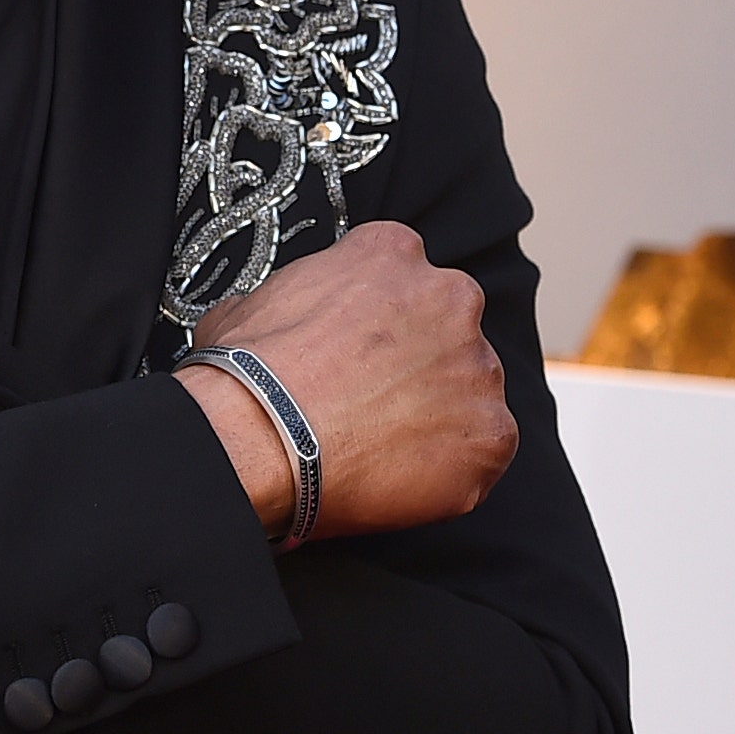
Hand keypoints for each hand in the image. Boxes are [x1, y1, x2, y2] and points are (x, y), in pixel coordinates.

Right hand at [177, 221, 516, 540]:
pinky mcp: (491, 435)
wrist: (260, 437)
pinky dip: (450, 470)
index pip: (402, 276)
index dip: (378, 320)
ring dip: (437, 416)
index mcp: (392, 252)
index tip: (356, 351)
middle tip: (372, 402)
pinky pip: (482, 453)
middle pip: (448, 329)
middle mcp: (451, 297)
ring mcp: (478, 368)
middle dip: (420, 362)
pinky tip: (400, 480)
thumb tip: (278, 323)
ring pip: (470, 392)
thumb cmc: (243, 372)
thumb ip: (294, 300)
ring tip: (379, 449)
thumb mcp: (251, 303)